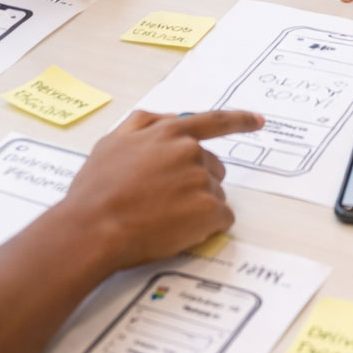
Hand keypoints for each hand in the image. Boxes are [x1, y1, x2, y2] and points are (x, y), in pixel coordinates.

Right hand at [65, 109, 263, 267]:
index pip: (214, 121)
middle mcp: (190, 152)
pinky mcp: (209, 211)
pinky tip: (177, 232)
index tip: (259, 120)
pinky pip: (221, 219)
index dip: (240, 121)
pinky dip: (206, 228)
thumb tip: (166, 121)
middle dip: (197, 182)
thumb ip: (143, 124)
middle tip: (165, 201)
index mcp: (170, 133)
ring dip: (197, 207)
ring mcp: (202, 181)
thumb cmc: (96, 190)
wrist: (94, 227)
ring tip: (163, 219)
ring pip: (214, 195)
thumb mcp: (112, 142)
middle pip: (213, 167)